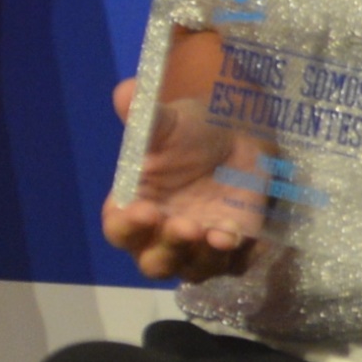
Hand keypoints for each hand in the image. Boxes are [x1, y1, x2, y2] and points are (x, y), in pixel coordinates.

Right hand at [98, 72, 265, 282]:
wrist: (237, 135)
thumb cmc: (189, 131)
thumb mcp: (168, 121)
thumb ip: (145, 115)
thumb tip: (126, 91)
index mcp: (132, 207)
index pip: (119, 229)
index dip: (128, 226)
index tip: (146, 211)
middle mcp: (160, 236)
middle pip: (154, 262)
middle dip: (168, 249)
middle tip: (186, 227)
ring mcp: (197, 248)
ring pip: (195, 269)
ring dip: (205, 257)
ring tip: (217, 235)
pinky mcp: (233, 248)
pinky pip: (236, 263)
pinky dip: (239, 255)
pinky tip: (242, 236)